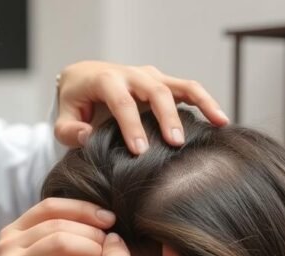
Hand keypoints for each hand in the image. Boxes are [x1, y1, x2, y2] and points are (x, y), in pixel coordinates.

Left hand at [54, 61, 229, 155]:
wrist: (84, 77)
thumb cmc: (75, 102)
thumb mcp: (63, 118)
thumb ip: (69, 131)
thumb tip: (87, 137)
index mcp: (105, 80)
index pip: (121, 102)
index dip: (131, 126)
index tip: (140, 151)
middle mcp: (132, 74)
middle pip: (155, 91)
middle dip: (166, 117)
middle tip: (174, 145)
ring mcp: (150, 76)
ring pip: (180, 85)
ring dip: (201, 103)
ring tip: (218, 123)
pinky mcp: (163, 82)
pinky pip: (188, 89)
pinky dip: (206, 102)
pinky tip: (220, 121)